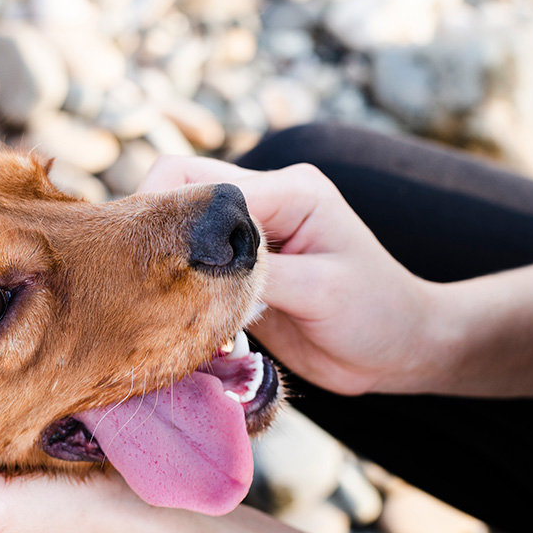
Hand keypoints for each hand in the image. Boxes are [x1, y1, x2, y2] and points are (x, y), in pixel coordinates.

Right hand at [139, 156, 440, 395]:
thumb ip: (258, 273)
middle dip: (153, 228)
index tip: (141, 259)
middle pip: (180, 189)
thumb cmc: (377, 316)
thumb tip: (196, 265)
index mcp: (290, 190)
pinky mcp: (242, 268)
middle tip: (132, 278)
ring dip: (161, 255)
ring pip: (181, 226)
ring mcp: (251, 235)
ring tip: (144, 296)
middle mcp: (266, 201)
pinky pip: (192, 263)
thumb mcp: (320, 292)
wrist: (400, 350)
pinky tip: (168, 311)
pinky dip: (176, 282)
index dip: (166, 214)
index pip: (204, 182)